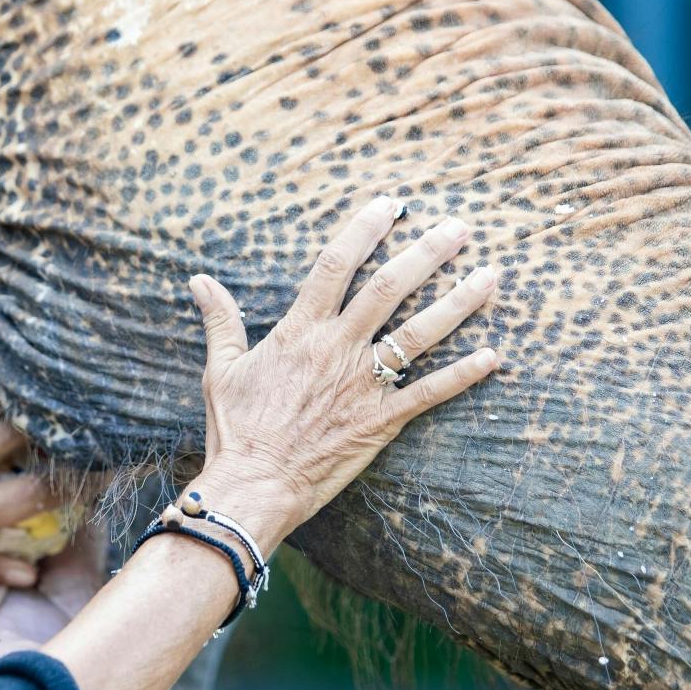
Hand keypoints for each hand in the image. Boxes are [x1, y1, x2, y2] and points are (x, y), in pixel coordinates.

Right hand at [185, 195, 499, 540]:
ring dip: (458, 303)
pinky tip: (492, 355)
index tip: (391, 204)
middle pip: (390, 288)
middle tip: (459, 228)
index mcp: (300, 330)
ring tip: (490, 276)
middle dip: (427, 253)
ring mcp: (363, 384)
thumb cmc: (236, 428)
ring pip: (419, 334)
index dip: (365, 229)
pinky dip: (463, 375)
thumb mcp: (221, 368)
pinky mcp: (381, 421)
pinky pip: (429, 393)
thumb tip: (198, 280)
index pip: (337, 263)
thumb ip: (220, 319)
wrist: (253, 485)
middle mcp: (337, 348)